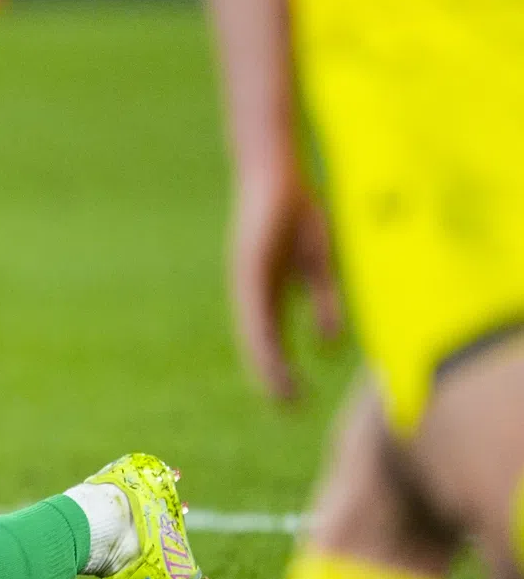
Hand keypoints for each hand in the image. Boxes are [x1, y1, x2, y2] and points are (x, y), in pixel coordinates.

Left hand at [228, 165, 343, 400]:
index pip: (272, 340)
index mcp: (269, 293)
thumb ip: (322, 303)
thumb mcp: (318, 264)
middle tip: (289, 408)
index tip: (293, 400)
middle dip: (274, 375)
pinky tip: (268, 348)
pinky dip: (264, 327)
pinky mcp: (249, 264)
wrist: (273, 171)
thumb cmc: (297, 213)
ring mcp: (248, 279)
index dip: (281, 369)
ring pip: (255, 330)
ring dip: (267, 362)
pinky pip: (257, 301)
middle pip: (261, 342)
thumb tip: (329, 344)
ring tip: (281, 389)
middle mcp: (254, 292)